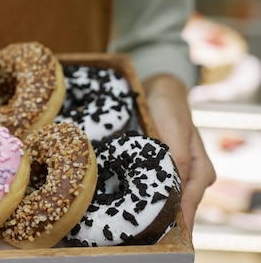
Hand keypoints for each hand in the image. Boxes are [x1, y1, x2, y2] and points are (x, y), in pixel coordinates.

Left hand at [142, 74, 215, 233]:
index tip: (161, 236)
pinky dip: (143, 196)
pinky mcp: (162, 171)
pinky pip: (155, 189)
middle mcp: (193, 178)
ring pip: (166, 201)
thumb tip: (178, 186)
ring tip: (132, 224)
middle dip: (161, 221)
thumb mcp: (174, 130)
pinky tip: (128, 203)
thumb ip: (178, 158)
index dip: (176, 222)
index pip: (189, 206)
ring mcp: (178, 176)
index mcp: (202, 172)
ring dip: (151, 210)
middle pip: (179, 208)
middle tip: (138, 234)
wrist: (161, 93)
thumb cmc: (170, 109)